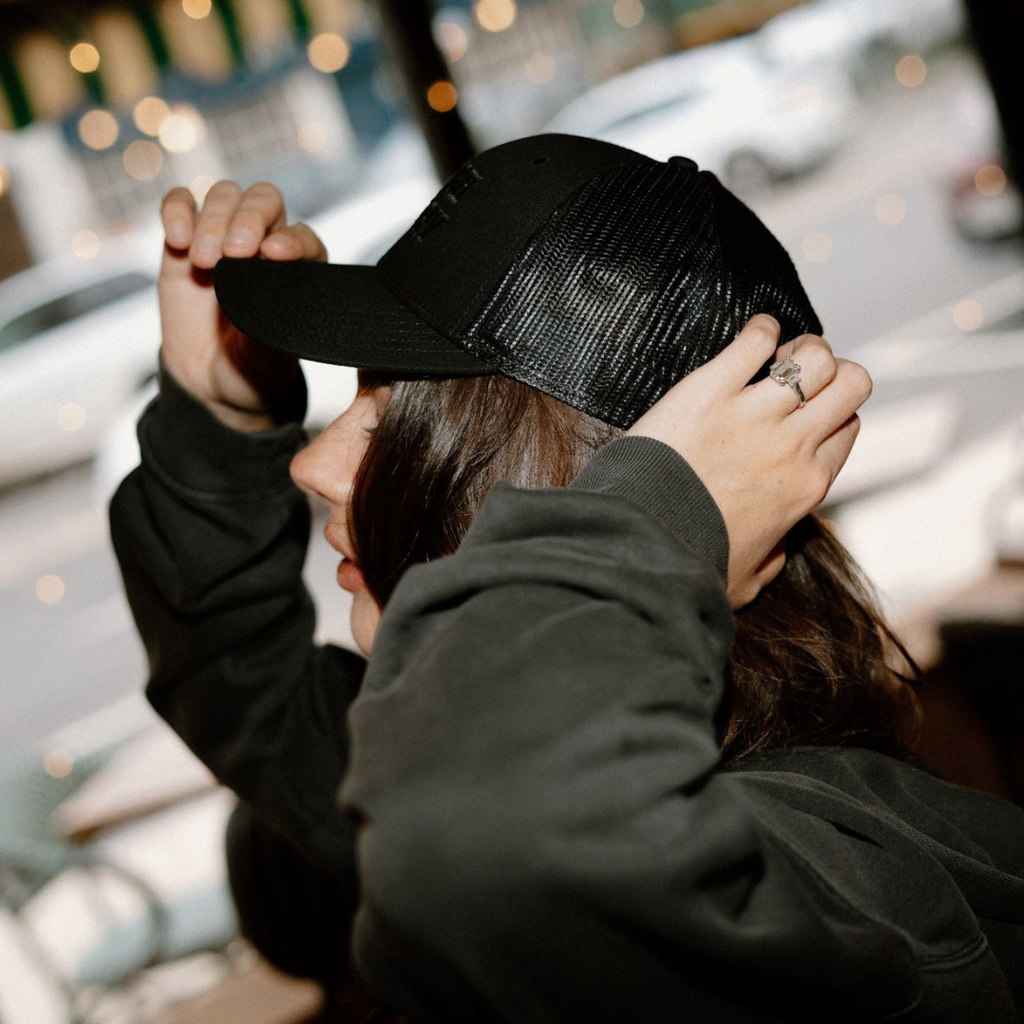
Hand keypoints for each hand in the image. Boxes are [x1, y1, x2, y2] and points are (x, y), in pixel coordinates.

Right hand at [158, 181, 327, 430]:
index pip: (303, 238)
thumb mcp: (271, 351)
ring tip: (204, 261)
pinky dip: (177, 210)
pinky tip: (177, 239)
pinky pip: (181, 202)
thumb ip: (272, 316)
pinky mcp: (185, 239)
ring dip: (214, 220)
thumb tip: (267, 276)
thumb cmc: (254, 364)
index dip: (292, 240)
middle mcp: (266, 243)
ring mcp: (224, 237)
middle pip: (264, 200)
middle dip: (249, 219)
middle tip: (233, 253)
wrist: (212, 380)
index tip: (274, 255)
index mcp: (300, 268)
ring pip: (225, 195)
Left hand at [626, 314, 870, 607]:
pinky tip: (753, 333)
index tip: (807, 412)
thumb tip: (777, 550)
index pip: (847, 428)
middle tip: (799, 376)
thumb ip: (771, 561)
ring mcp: (754, 414)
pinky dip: (760, 329)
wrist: (639, 544)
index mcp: (806, 486)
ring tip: (776, 355)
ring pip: (816, 356)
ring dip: (802, 347)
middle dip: (834, 371)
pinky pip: (755, 340)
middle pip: (851, 383)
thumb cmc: (685, 564)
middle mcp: (792, 446)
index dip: (833, 413)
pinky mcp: (711, 388)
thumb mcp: (744, 579)